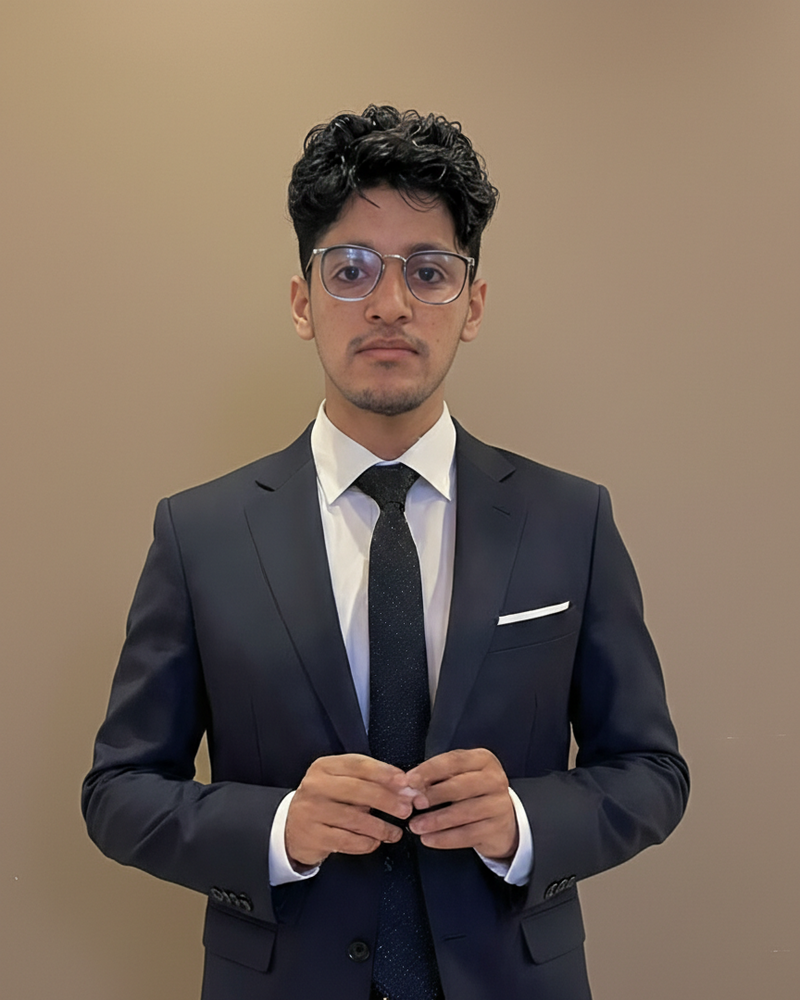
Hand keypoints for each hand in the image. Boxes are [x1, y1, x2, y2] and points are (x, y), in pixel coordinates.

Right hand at [285, 754, 417, 868]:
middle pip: (358, 790)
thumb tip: (403, 786)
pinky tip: (376, 842)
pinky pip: (347, 841)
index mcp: (325, 766)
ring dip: (381, 827)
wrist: (291, 828)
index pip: (358, 765)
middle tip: (406, 808)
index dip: (384, 772)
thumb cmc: (326, 801)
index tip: (405, 781)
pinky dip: (366, 842)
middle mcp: (315, 786)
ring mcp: (312, 811)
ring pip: (354, 818)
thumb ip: (368, 781)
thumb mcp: (341, 782)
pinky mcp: (313, 836)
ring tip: (395, 832)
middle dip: (387, 799)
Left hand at [405, 748, 518, 860]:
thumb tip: (411, 784)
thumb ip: (438, 776)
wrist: (503, 819)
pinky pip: (468, 835)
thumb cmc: (473, 792)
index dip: (429, 770)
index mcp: (483, 760)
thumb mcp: (460, 776)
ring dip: (436, 820)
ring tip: (416, 826)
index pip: (454, 761)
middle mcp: (494, 779)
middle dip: (433, 795)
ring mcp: (499, 804)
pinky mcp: (498, 828)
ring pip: (463, 812)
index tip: (409, 780)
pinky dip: (445, 838)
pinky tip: (429, 839)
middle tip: (413, 803)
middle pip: (460, 786)